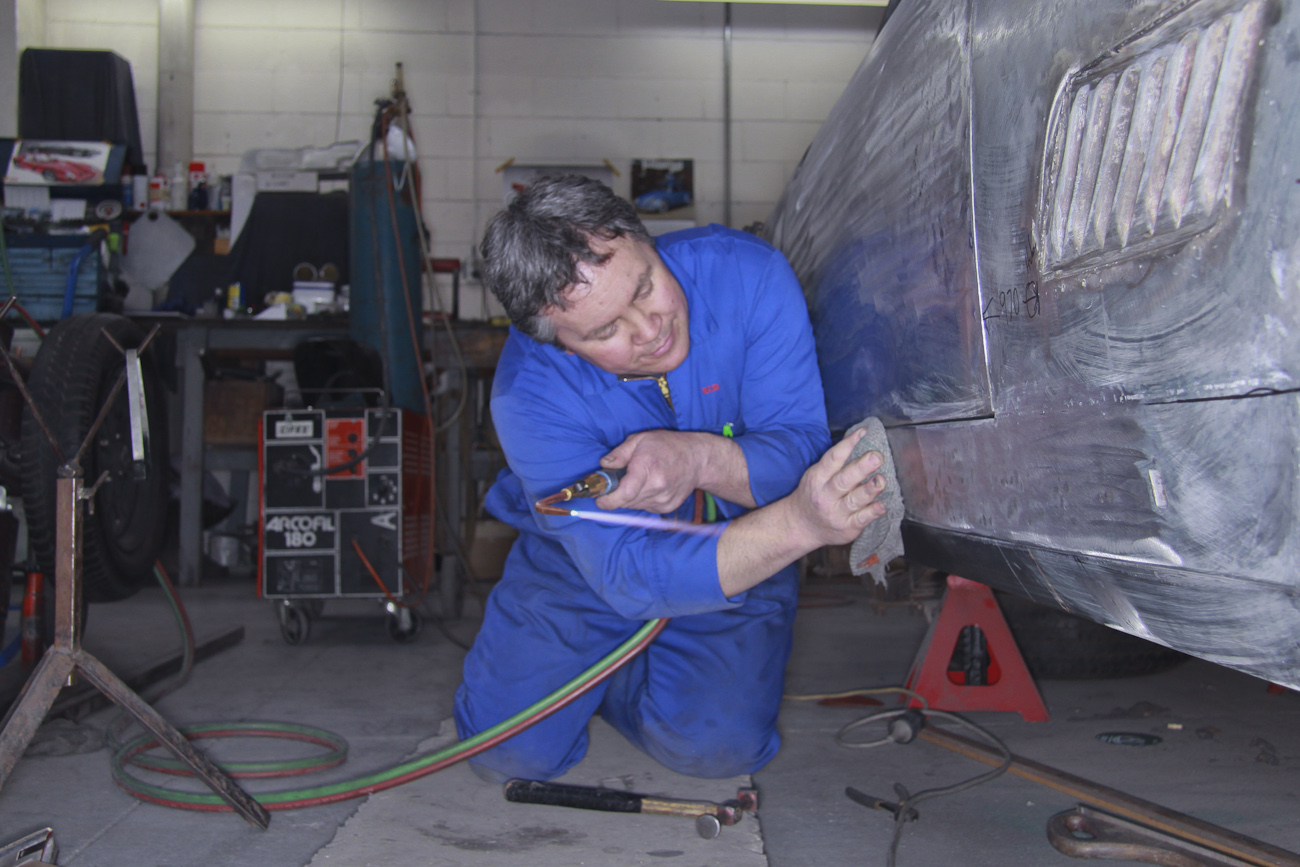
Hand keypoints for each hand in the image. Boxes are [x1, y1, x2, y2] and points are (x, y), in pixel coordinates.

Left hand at [596, 430, 703, 513]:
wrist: (698, 459)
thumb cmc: (668, 446)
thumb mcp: (640, 440)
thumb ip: (620, 453)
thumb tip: (604, 465)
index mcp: (647, 469)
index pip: (623, 494)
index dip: (607, 500)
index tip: (599, 499)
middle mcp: (656, 488)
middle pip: (625, 502)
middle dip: (616, 494)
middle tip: (617, 480)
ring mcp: (663, 500)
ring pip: (634, 506)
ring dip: (629, 496)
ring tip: (639, 479)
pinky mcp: (668, 507)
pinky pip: (645, 507)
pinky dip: (641, 499)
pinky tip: (650, 485)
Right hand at [786, 428, 887, 548]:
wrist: (801, 526)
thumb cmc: (814, 495)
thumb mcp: (817, 474)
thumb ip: (834, 460)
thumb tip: (854, 437)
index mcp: (818, 478)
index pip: (833, 459)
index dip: (848, 444)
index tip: (863, 432)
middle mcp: (826, 496)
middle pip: (844, 480)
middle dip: (861, 468)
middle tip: (876, 456)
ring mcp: (836, 513)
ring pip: (854, 500)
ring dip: (869, 490)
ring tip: (881, 480)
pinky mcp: (847, 528)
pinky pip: (861, 520)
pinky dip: (872, 512)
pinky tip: (881, 505)